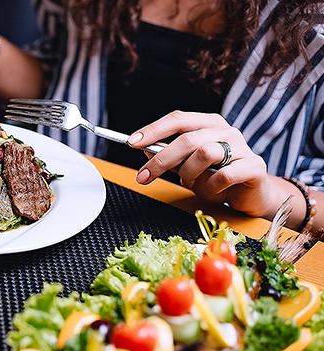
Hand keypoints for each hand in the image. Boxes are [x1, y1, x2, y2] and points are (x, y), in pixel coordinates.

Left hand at [126, 111, 279, 217]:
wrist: (252, 195)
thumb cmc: (218, 179)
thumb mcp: (188, 167)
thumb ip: (170, 157)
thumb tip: (144, 149)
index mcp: (208, 123)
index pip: (177, 119)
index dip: (153, 130)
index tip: (132, 142)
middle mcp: (226, 130)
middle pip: (186, 139)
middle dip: (160, 160)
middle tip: (143, 177)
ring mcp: (242, 147)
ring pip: (204, 154)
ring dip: (189, 174)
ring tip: (191, 184)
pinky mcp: (254, 166)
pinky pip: (224, 175)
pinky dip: (211, 187)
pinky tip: (214, 191)